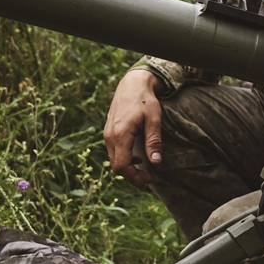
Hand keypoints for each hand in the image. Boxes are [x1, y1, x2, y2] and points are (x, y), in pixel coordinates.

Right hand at [103, 70, 164, 187]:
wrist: (132, 83)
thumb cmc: (145, 100)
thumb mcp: (154, 120)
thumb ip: (153, 142)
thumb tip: (155, 163)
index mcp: (120, 135)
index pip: (122, 165)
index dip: (134, 177)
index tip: (148, 180)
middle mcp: (110, 136)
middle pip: (117, 166)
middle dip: (132, 175)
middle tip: (149, 178)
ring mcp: (107, 133)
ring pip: (114, 159)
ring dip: (128, 167)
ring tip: (144, 170)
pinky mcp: (109, 131)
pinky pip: (114, 151)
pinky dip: (124, 158)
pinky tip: (137, 156)